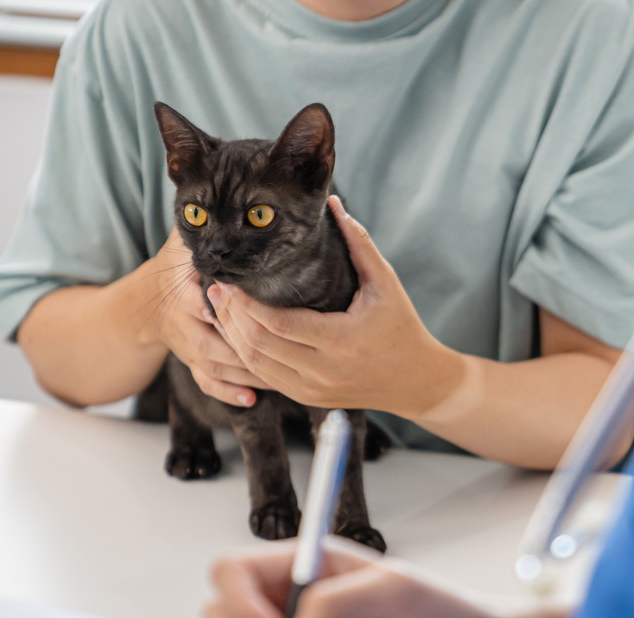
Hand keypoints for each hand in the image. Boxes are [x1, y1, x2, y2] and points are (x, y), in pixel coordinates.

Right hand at [142, 229, 265, 406]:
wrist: (144, 302)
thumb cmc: (175, 265)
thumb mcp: (182, 241)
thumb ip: (203, 224)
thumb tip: (227, 191)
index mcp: (181, 287)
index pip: (196, 299)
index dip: (214, 307)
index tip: (235, 312)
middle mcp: (183, 320)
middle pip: (209, 339)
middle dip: (239, 347)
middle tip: (275, 352)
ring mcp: (187, 344)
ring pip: (213, 364)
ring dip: (243, 373)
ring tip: (278, 377)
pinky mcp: (192, 361)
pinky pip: (207, 381)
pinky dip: (226, 393)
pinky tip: (251, 400)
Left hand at [207, 196, 464, 417]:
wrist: (416, 381)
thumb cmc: (402, 326)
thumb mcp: (386, 283)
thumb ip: (358, 243)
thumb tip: (333, 203)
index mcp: (342, 340)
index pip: (278, 324)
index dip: (246, 303)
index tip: (230, 280)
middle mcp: (323, 371)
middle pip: (259, 345)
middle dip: (231, 316)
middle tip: (217, 289)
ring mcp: (313, 390)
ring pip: (256, 365)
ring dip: (233, 336)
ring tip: (221, 308)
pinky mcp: (308, 399)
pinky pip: (265, 379)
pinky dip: (247, 356)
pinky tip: (238, 333)